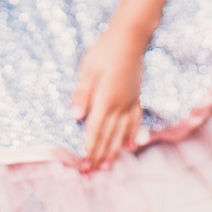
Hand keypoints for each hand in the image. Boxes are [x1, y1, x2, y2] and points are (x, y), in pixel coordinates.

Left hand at [71, 25, 144, 170]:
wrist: (129, 37)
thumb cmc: (104, 50)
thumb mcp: (87, 70)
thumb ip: (82, 95)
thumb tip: (74, 117)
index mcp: (105, 99)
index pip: (95, 131)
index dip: (89, 149)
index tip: (82, 165)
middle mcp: (120, 105)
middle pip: (108, 136)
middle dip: (98, 156)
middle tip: (91, 173)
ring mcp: (130, 102)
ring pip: (122, 133)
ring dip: (113, 151)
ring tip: (107, 167)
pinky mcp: (137, 97)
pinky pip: (135, 122)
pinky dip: (132, 136)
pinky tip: (130, 147)